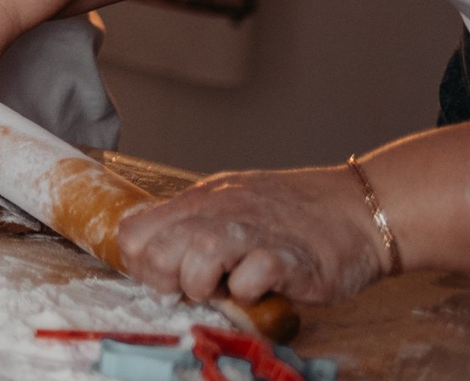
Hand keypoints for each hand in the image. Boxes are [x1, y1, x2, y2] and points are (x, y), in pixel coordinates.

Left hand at [119, 165, 389, 305]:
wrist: (360, 209)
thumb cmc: (295, 212)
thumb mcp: (231, 204)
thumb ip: (195, 224)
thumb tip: (158, 253)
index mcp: (200, 201)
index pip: (134, 231)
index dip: (140, 263)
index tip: (162, 278)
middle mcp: (219, 212)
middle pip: (155, 250)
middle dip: (164, 280)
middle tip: (191, 288)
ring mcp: (253, 233)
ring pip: (195, 257)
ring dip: (201, 285)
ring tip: (221, 289)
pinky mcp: (289, 259)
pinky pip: (250, 278)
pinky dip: (248, 292)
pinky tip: (259, 288)